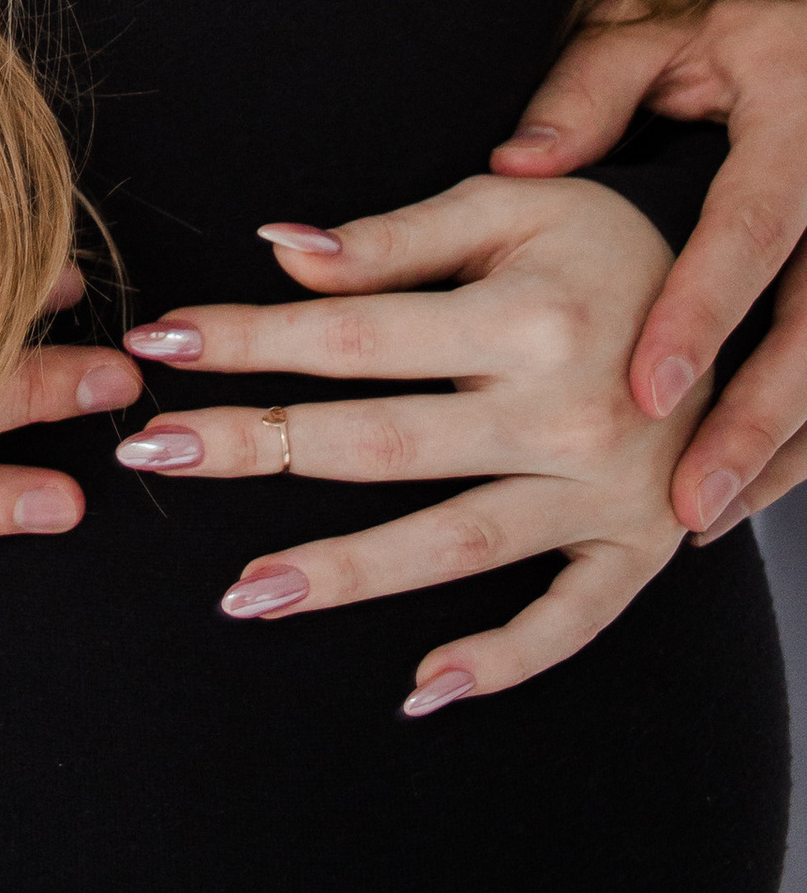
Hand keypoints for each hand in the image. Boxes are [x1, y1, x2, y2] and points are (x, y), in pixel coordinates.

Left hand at [112, 173, 700, 713]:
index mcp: (521, 317)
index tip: (158, 343)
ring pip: (453, 544)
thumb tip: (277, 249)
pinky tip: (420, 686)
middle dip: (259, 445)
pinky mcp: (640, 549)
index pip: (350, 335)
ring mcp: (603, 493)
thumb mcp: (507, 206)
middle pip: (380, 441)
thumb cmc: (602, 235)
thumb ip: (394, 238)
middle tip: (154, 453)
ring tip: (244, 592)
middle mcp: (559, 413)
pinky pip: (568, 622)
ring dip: (346, 572)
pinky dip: (500, 661)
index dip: (247, 337)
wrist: (738, 288)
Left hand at [493, 0, 806, 538]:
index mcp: (790, 139)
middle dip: (751, 424)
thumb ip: (593, 90)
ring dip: (775, 459)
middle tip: (682, 496)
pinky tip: (734, 502)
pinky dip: (797, 458)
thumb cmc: (751, 50)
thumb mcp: (673, 40)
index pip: (746, 235)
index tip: (646, 387)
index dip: (700, 314)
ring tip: (699, 516)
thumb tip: (514, 160)